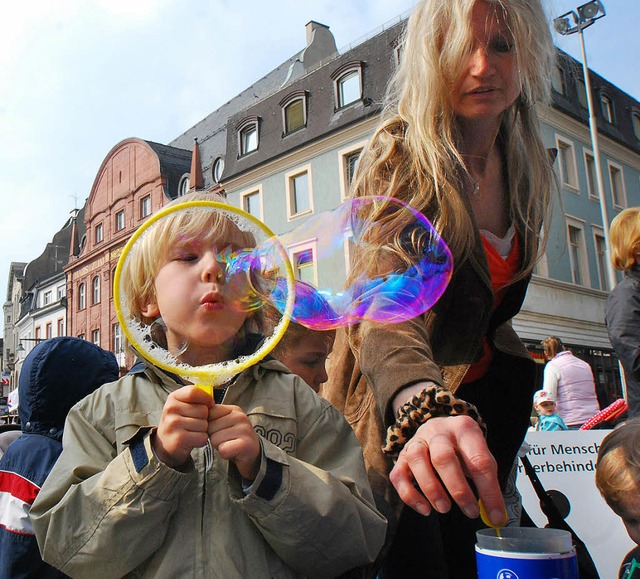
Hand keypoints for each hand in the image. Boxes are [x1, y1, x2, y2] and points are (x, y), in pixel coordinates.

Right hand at [152, 385, 212, 468]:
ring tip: (192, 431)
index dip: (206, 398)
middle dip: (204, 417)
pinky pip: (202, 437)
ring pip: (204, 424)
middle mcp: (171, 409)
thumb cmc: (179, 421)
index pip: (194, 392)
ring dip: (203, 430)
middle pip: (203, 409)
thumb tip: (211, 402)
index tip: (208, 405)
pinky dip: (201, 440)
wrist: (165, 443)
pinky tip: (192, 439)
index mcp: (173, 397)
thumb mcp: (182, 405)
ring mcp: (173, 424)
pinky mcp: (178, 439)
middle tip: (193, 422)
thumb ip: (196, 398)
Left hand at [208, 404, 260, 481]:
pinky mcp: (246, 444)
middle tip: (225, 440)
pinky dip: (225, 453)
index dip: (209, 426)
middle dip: (213, 437)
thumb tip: (194, 415)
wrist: (251, 453)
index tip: (219, 430)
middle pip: (210, 428)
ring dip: (219, 446)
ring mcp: (244, 430)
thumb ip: (212, 417)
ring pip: (215, 439)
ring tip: (229, 445)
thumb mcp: (223, 423)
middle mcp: (240, 416)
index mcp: (233, 409)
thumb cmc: (233, 438)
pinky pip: (223, 449)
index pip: (208, 414)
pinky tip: (232, 452)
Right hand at [389, 415, 505, 525]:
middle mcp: (437, 431)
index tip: (496, 517)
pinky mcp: (401, 456)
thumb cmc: (462, 448)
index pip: (478, 460)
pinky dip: (409, 494)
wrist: (439, 428)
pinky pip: (398, 475)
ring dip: (431, 488)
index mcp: (464, 428)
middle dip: (458, 489)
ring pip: (417, 460)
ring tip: (444, 509)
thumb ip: (487, 481)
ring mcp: (416, 441)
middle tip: (470, 512)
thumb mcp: (479, 453)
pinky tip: (425, 509)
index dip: (489, 491)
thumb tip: (496, 517)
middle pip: (443, 457)